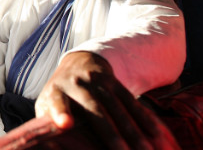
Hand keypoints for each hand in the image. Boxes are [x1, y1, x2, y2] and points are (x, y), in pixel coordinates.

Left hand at [34, 51, 178, 149]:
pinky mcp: (115, 82)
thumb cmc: (60, 93)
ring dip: (134, 131)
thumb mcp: (47, 103)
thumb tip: (46, 144)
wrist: (79, 62)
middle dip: (111, 134)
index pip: (57, 102)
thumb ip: (47, 122)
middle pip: (95, 110)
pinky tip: (155, 134)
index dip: (60, 112)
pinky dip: (145, 119)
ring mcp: (97, 82)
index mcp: (56, 92)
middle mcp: (77, 84)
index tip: (65, 124)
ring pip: (118, 108)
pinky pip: (132, 102)